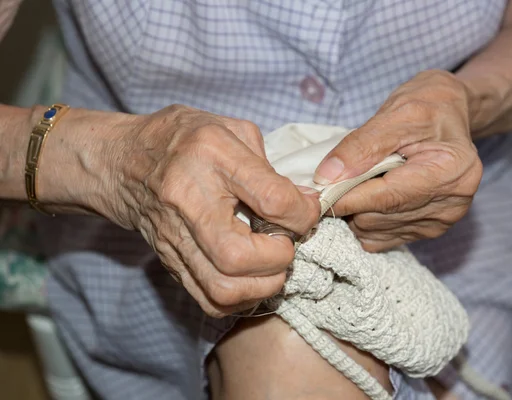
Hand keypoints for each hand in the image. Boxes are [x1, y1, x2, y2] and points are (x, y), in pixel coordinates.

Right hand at [87, 105, 319, 315]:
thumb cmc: (184, 140)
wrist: (123, 162)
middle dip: (279, 258)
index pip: (271, 199)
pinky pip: (209, 301)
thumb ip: (270, 167)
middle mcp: (187, 200)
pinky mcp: (170, 262)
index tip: (307, 212)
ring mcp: (174, 237)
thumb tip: (305, 205)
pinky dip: (241, 298)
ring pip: (223, 289)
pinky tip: (251, 278)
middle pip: (238, 256)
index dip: (302, 213)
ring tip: (272, 265)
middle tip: (286, 243)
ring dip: (262, 285)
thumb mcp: (232, 131)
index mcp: (210, 155)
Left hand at [313, 70, 482, 251]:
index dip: (346, 197)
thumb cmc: (427, 107)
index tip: (317, 191)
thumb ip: (360, 146)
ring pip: (375, 232)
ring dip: (355, 212)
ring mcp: (442, 221)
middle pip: (378, 218)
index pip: (387, 197)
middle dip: (349, 202)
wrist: (449, 114)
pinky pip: (382, 239)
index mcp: (451, 171)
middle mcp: (453, 203)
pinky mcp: (429, 230)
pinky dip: (365, 221)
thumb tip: (327, 177)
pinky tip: (366, 197)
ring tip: (355, 183)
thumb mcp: (394, 114)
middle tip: (333, 179)